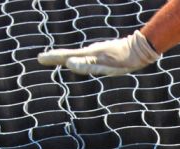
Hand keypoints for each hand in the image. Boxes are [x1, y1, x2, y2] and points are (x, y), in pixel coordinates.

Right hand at [37, 30, 159, 75]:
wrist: (140, 51)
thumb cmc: (123, 60)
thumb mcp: (105, 65)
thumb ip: (87, 66)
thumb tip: (68, 64)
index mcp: (89, 55)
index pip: (67, 56)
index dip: (53, 58)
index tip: (39, 58)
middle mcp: (91, 53)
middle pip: (70, 55)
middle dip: (56, 57)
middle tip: (42, 58)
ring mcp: (97, 53)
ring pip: (78, 56)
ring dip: (65, 57)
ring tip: (55, 60)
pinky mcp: (104, 55)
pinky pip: (87, 58)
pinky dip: (78, 59)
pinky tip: (78, 61)